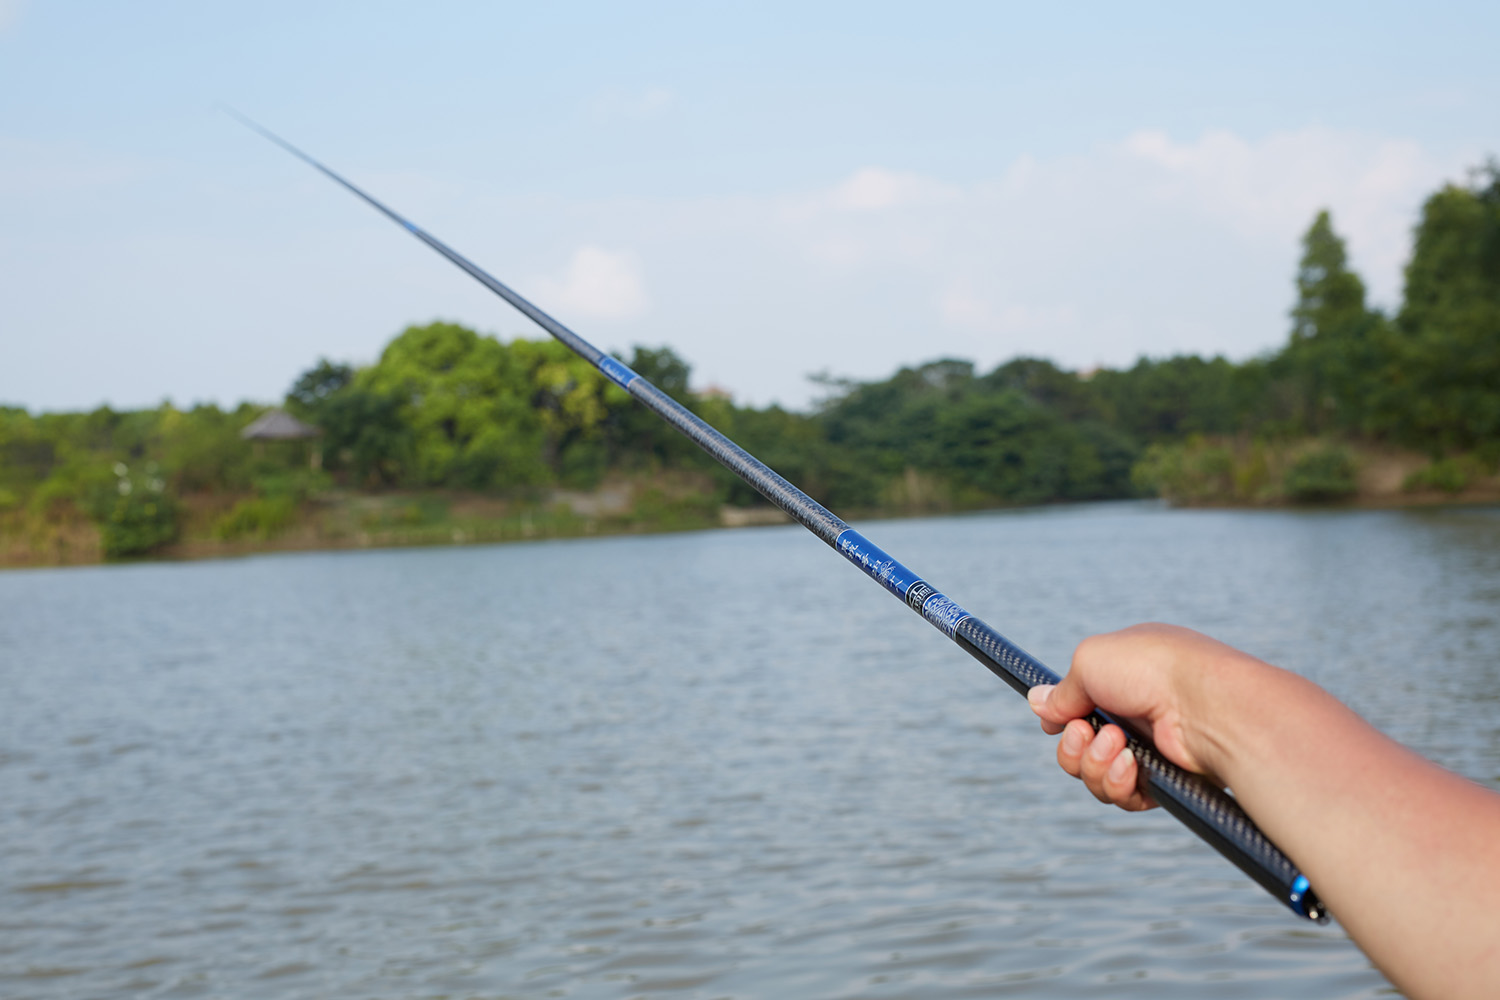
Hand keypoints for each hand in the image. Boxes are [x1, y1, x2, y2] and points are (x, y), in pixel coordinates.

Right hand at [1026, 623, 1249, 810]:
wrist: (1207, 705)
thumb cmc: (1152, 669)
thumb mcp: (1091, 660)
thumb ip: (1062, 689)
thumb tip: (1037, 702)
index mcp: (1123, 678)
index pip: (1079, 707)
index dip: (1062, 720)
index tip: (1057, 723)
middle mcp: (1135, 714)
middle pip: (1079, 748)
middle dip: (1073, 746)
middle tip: (1085, 732)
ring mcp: (1150, 748)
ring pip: (1095, 776)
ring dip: (1094, 764)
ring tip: (1118, 745)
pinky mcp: (1163, 781)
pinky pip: (1122, 796)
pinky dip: (1118, 784)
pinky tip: (1132, 765)